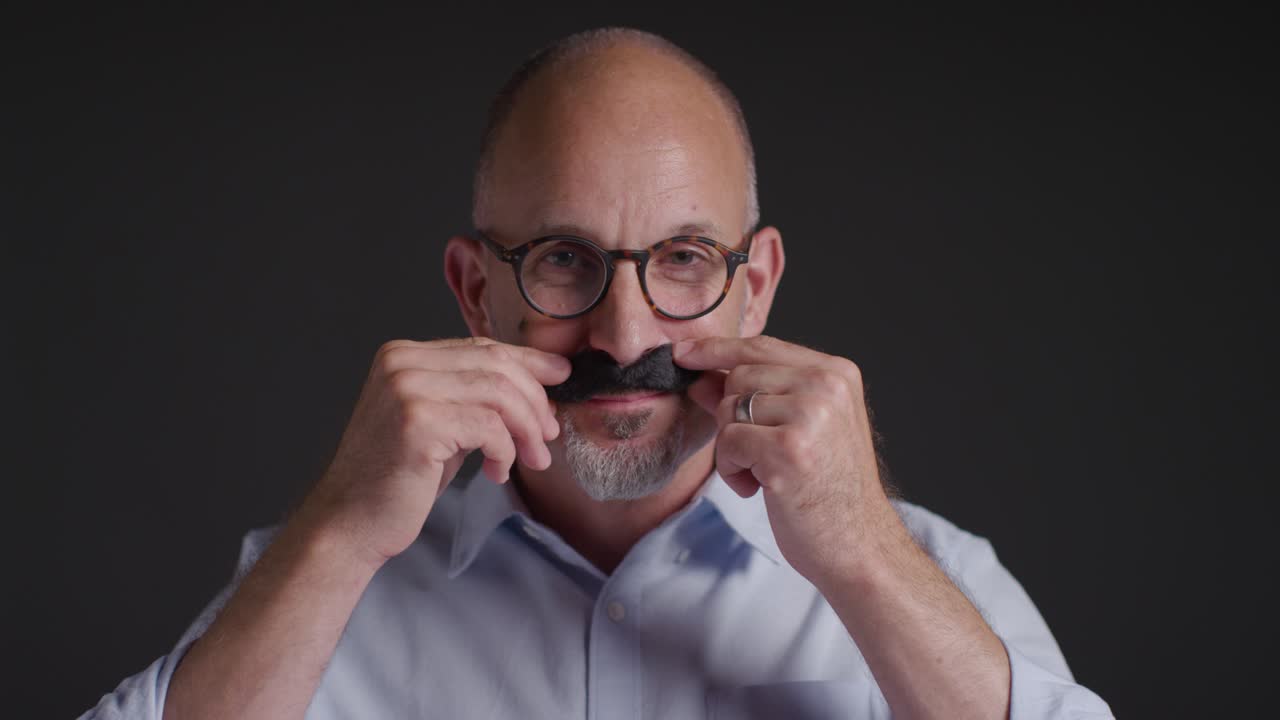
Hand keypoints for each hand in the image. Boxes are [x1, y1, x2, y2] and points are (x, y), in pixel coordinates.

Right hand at [298, 337, 569, 569]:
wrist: (350, 523)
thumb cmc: (398, 479)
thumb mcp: (440, 423)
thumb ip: (474, 396)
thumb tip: (538, 381)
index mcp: (403, 355)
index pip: (481, 347)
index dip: (528, 362)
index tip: (561, 377)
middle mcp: (402, 363)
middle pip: (496, 365)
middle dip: (534, 400)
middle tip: (548, 435)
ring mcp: (407, 389)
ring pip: (499, 393)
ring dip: (526, 429)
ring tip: (532, 460)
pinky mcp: (418, 422)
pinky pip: (489, 426)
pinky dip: (505, 450)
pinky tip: (497, 472)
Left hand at [675, 335, 896, 585]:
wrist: (859, 545)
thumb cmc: (830, 491)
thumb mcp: (799, 431)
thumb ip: (755, 397)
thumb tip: (701, 376)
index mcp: (837, 373)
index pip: (763, 346)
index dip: (717, 349)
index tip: (683, 352)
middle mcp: (826, 386)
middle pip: (739, 377)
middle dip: (731, 417)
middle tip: (756, 455)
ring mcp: (809, 416)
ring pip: (729, 409)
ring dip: (732, 448)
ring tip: (763, 474)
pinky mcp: (787, 449)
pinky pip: (728, 442)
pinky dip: (731, 470)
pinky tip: (760, 488)